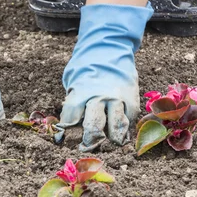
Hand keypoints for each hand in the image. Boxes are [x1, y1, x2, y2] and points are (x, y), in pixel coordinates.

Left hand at [55, 3, 152, 150]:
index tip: (64, 140)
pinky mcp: (132, 99)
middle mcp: (99, 96)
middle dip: (89, 142)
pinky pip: (129, 120)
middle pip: (94, 127)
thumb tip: (65, 128)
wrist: (109, 48)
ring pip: (116, 127)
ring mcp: (117, 98)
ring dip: (111, 140)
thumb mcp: (73, 81)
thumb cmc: (86, 69)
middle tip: (86, 148)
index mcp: (81, 91)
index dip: (66, 132)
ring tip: (107, 145)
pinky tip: (120, 137)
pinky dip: (125, 131)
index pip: (71, 118)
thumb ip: (73, 102)